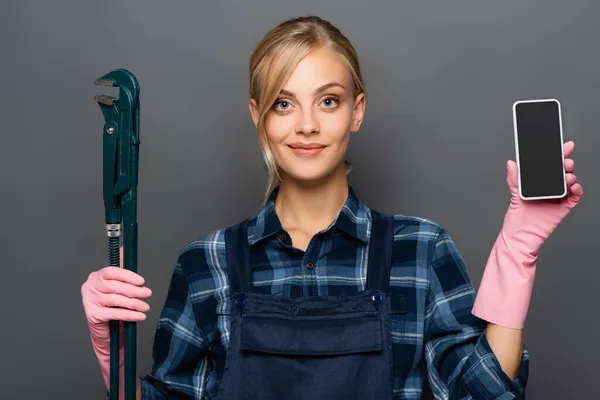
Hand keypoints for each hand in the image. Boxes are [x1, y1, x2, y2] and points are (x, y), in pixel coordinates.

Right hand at [81, 247, 150, 397]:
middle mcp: (89, 286)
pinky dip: (129, 314)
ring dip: (134, 303)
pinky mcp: (92, 315)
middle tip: (147, 293)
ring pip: (116, 300)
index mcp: (96, 276)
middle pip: (115, 286)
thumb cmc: (112, 306)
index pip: (112, 272)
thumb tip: (125, 248)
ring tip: (145, 306)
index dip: (128, 276)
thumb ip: (121, 271)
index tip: (141, 281)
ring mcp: (89, 301)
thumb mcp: (117, 287)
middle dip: (134, 290)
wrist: (105, 331)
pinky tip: (139, 316)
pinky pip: (114, 313)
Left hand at [472, 141, 582, 328]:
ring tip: (567, 176)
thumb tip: (511, 163)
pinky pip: (574, 197)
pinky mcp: (563, 208)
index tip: (563, 145)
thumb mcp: (514, 195)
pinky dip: (577, 190)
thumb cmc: (517, 218)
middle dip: (566, 163)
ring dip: (571, 176)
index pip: (549, 165)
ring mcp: (557, 197)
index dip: (557, 154)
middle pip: (561, 171)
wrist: (520, 238)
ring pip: (569, 182)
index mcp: (538, 182)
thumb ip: (514, 179)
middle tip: (566, 161)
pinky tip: (575, 186)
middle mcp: (549, 187)